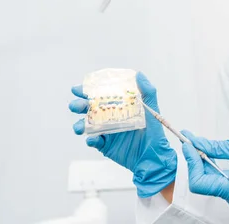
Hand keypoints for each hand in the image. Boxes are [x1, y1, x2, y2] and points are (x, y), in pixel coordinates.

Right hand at [69, 72, 176, 197]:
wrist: (153, 154)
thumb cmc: (153, 130)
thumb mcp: (151, 108)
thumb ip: (147, 91)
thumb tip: (139, 74)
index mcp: (117, 106)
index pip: (99, 95)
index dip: (86, 91)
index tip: (77, 88)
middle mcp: (108, 117)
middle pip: (88, 109)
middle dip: (78, 106)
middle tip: (76, 105)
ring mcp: (105, 131)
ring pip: (87, 126)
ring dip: (80, 124)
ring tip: (79, 127)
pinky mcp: (105, 145)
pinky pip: (94, 141)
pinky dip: (91, 139)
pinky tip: (92, 139)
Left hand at [182, 131, 228, 210]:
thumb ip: (213, 147)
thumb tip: (196, 143)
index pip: (198, 182)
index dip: (190, 162)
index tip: (188, 145)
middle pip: (203, 181)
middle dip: (195, 160)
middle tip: (190, 141)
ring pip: (210, 181)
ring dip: (203, 163)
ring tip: (199, 145)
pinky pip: (219, 182)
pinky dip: (213, 168)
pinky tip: (210, 154)